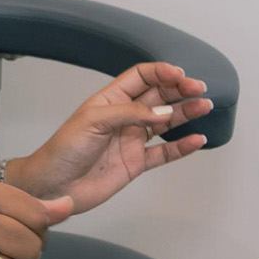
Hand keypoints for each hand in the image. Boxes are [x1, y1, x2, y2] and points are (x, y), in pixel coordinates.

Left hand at [11, 62, 212, 213]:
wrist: (53, 186)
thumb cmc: (63, 150)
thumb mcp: (92, 122)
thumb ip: (129, 114)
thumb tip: (163, 111)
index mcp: (110, 99)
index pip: (141, 77)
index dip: (161, 73)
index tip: (180, 75)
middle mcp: (123, 116)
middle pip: (158, 96)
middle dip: (179, 90)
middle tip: (199, 89)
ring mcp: (131, 139)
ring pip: (165, 122)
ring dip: (185, 113)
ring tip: (205, 107)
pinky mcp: (136, 163)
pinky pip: (164, 152)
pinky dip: (182, 146)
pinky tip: (197, 140)